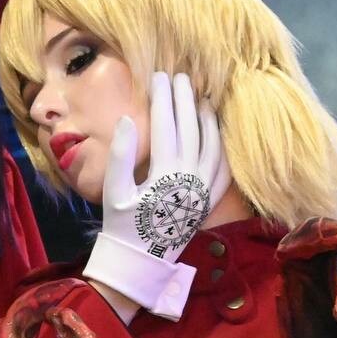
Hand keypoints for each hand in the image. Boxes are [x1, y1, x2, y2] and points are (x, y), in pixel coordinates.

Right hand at [83, 71, 228, 318]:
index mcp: (165, 175)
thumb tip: (128, 119)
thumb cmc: (122, 224)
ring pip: (213, 146)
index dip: (163, 99)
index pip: (167, 126)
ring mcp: (203, 190)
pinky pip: (223, 169)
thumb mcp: (113, 191)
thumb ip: (120, 154)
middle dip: (185, 100)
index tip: (159, 77)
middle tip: (181, 77)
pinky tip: (218, 133)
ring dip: (208, 120)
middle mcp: (190, 179)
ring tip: (201, 99)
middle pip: (191, 130)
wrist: (141, 260)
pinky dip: (222, 148)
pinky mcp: (209, 200)